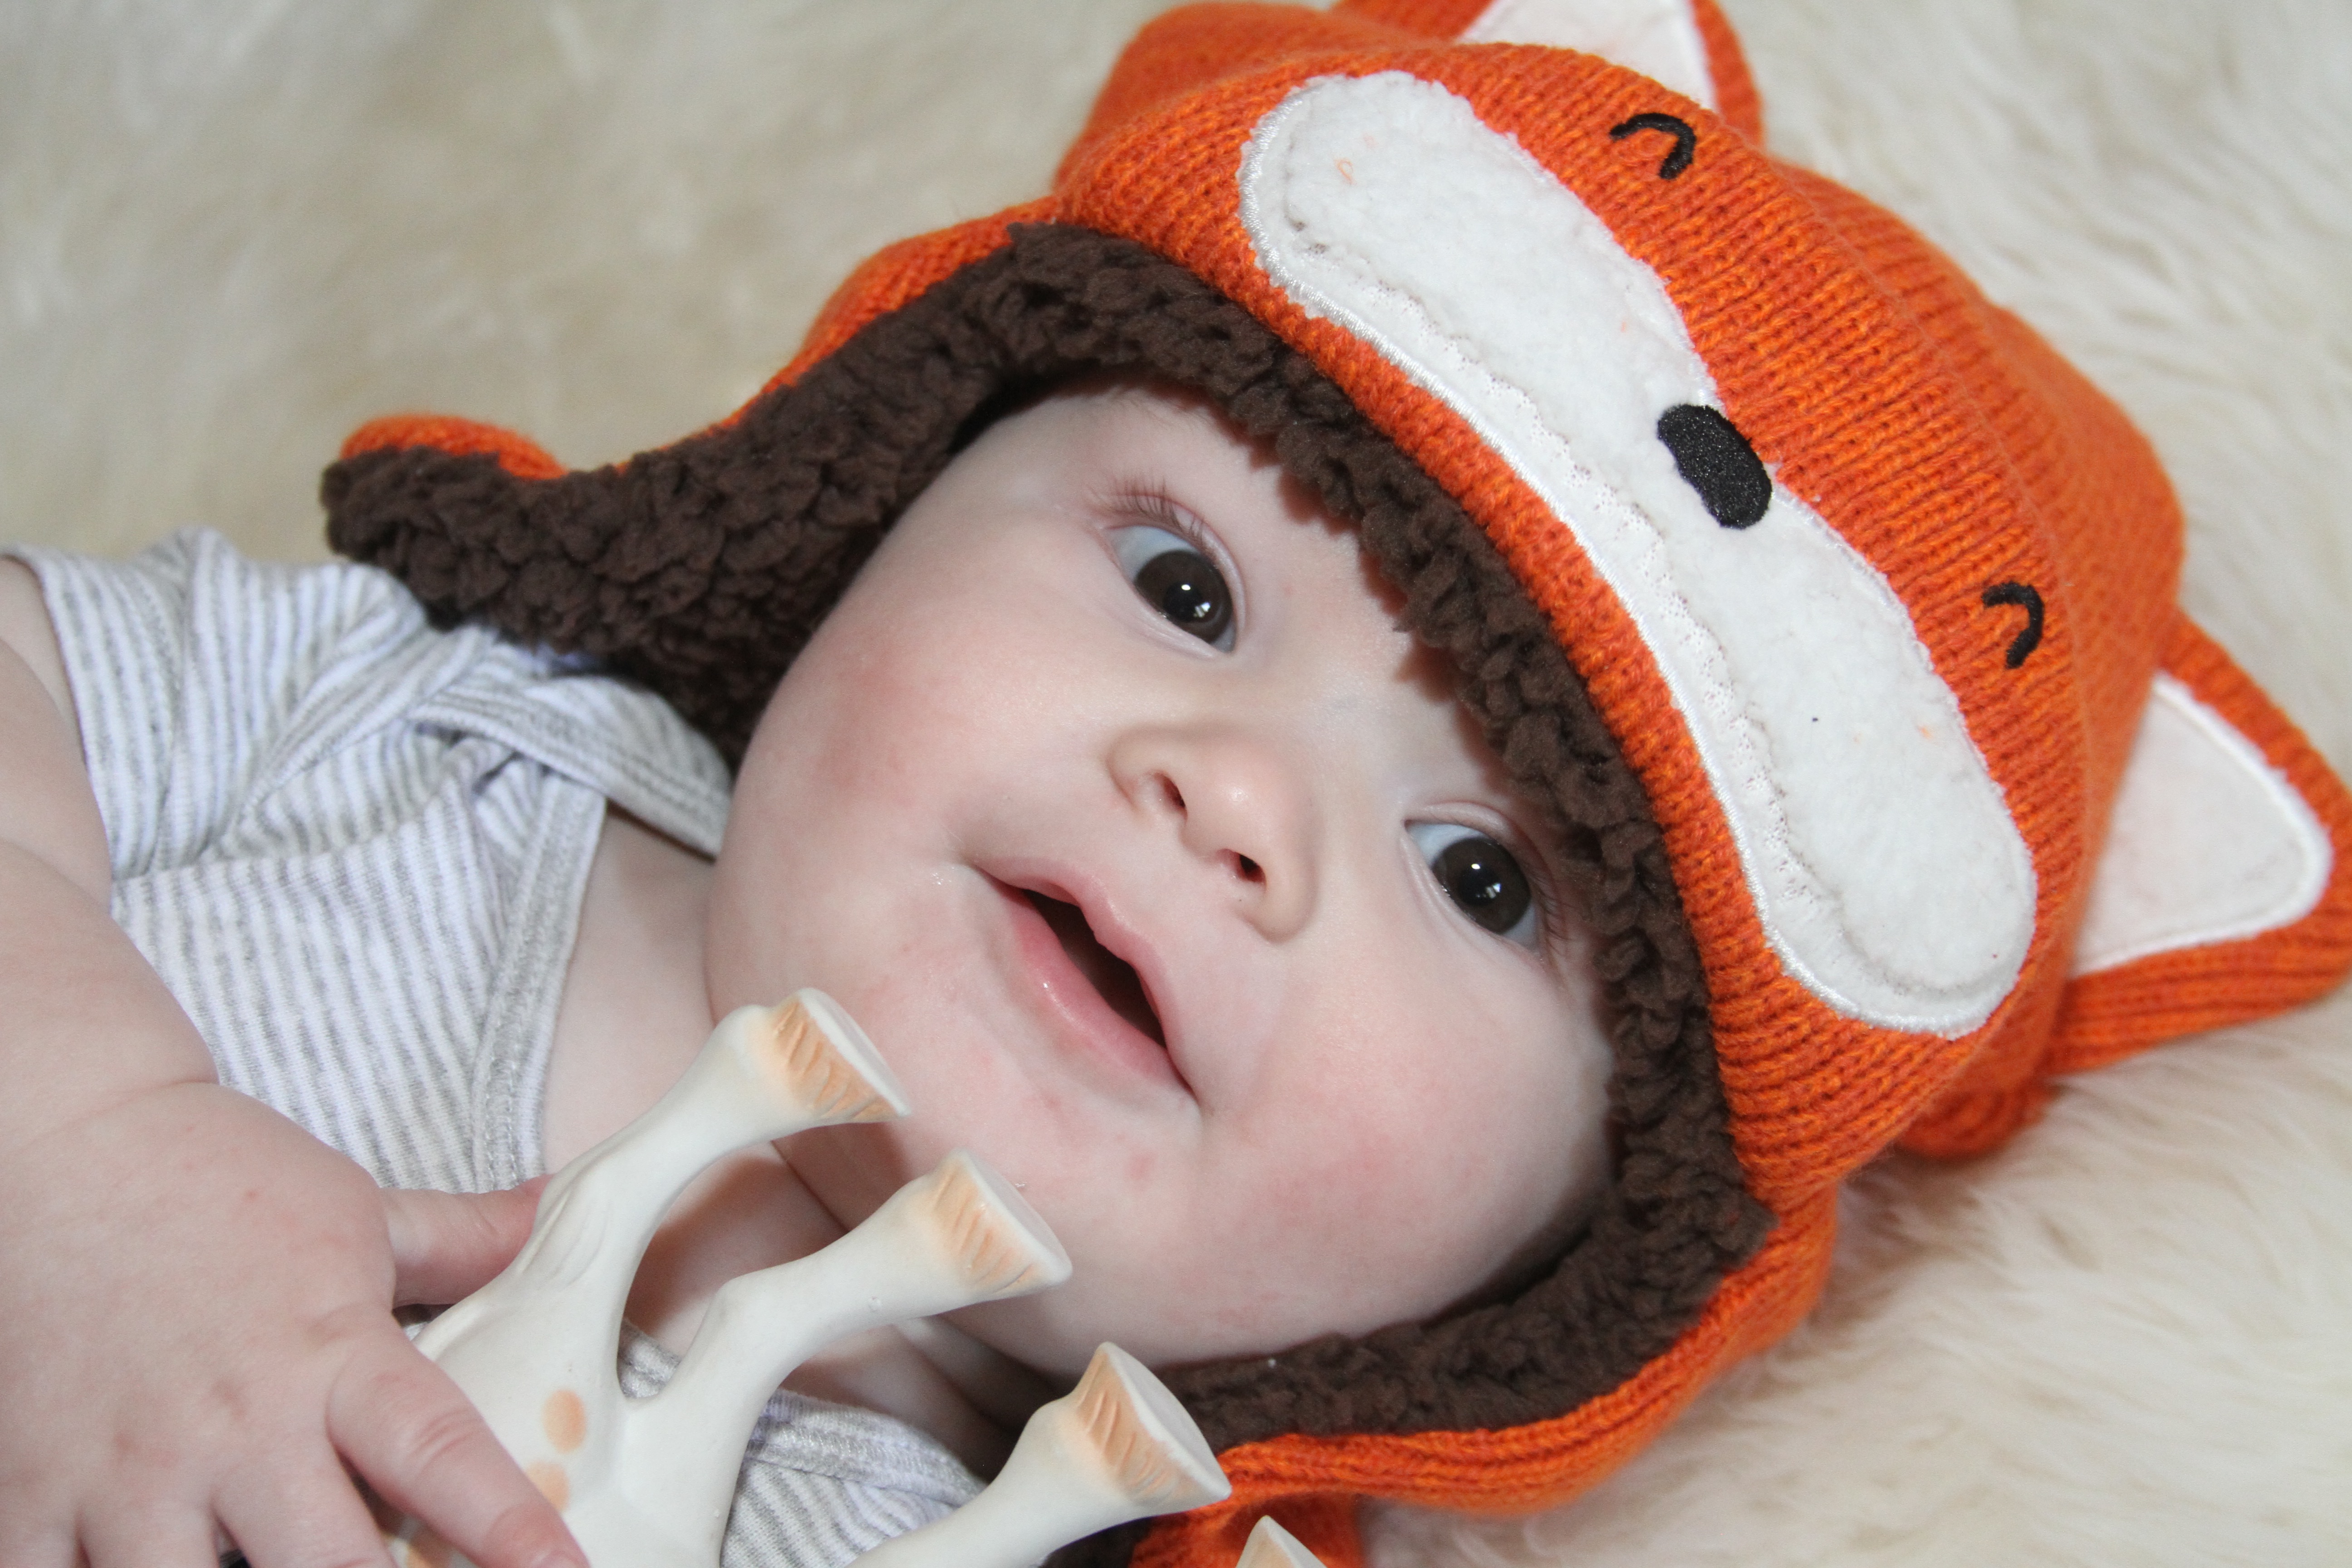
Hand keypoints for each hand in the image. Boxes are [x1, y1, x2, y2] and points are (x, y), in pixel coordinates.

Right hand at [0, 1082, 583, 1567]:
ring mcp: (129, 1472)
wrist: (64, 1144)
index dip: (507, 1527)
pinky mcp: (32, 1494)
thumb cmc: (221, 1179)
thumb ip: (462, 1240)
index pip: (439, 1455)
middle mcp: (236, 1426)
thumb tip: (550, 1212)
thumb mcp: (359, 1211)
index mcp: (331, 1356)